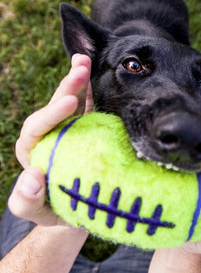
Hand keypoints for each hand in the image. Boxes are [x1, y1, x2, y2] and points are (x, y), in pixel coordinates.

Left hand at [8, 54, 92, 225]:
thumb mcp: (35, 212)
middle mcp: (51, 133)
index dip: (51, 112)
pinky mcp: (90, 130)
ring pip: (76, 100)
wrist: (76, 212)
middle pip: (56, 105)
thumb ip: (25, 201)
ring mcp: (72, 129)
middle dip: (67, 85)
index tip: (69, 103)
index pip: (37, 126)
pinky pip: (94, 108)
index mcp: (33, 147)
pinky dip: (99, 91)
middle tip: (81, 68)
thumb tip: (32, 176)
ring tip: (86, 60)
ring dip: (82, 79)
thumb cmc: (52, 211)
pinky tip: (104, 73)